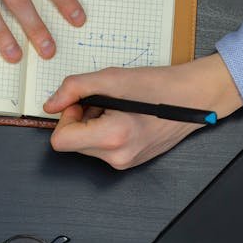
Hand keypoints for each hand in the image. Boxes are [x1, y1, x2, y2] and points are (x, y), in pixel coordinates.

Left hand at [43, 54, 242, 168]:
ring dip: (92, 126)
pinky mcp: (128, 163)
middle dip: (80, 121)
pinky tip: (124, 118)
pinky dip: (105, 133)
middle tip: (103, 103)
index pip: (60, 141)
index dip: (65, 119)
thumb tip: (51, 104)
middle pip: (72, 144)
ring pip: (86, 147)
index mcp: (112, 137)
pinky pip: (102, 150)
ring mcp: (124, 163)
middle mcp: (117, 156)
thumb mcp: (111, 78)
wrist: (192, 98)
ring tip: (117, 110)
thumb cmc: (158, 86)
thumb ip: (74, 89)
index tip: (80, 104)